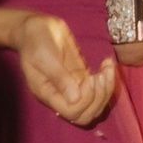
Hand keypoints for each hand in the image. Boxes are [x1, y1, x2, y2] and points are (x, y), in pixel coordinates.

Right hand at [15, 10, 117, 127]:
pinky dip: (107, 79)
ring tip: (107, 68)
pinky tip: (107, 63)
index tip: (89, 78)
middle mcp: (62, 95)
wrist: (36, 28)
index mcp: (48, 94)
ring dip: (106, 89)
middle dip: (99, 97)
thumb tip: (75, 98)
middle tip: (100, 75)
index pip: (72, 112)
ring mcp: (73, 87)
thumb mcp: (44, 57)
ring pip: (95, 104)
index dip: (86, 100)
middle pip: (86, 114)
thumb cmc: (35, 41)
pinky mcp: (81, 77)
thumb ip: (59, 77)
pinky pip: (98, 88)